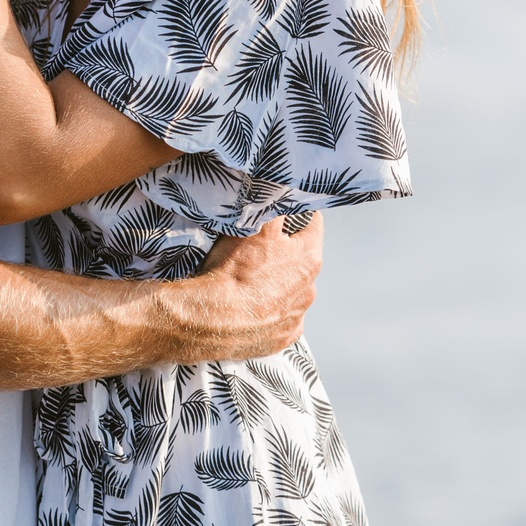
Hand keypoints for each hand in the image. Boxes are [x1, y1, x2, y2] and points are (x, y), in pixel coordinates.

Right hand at [180, 214, 323, 361]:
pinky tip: (252, 304)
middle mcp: (309, 289)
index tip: (281, 211)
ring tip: (250, 279)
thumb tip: (283, 188)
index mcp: (309, 258)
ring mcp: (296, 316)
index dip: (296, 213)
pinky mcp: (280, 337)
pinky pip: (280, 318)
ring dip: (277, 282)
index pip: (313, 223)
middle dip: (284, 250)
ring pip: (291, 289)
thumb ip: (274, 203)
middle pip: (300, 258)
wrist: (212, 319)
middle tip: (257, 247)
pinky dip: (269, 310)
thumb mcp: (256, 224)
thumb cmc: (234, 270)